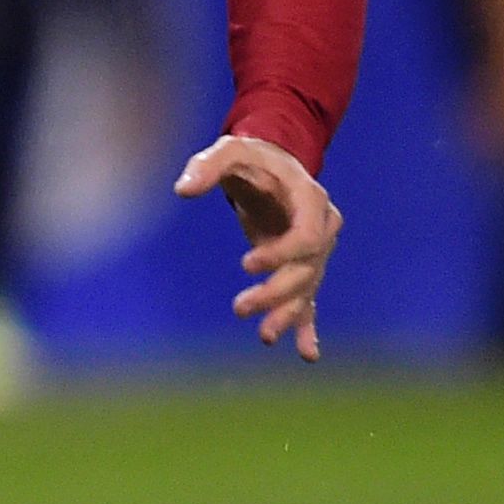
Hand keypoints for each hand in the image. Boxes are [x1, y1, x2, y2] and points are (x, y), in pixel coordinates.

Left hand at [172, 134, 340, 360]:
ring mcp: (316, 250)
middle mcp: (322, 227)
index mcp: (311, 199)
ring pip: (306, 288)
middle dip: (276, 293)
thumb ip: (206, 166)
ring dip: (287, 314)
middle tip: (238, 308)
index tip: (246, 265)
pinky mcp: (302, 264)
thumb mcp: (227, 150)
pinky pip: (308, 298)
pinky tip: (306, 353)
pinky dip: (306, 325)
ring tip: (263, 337)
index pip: (306, 236)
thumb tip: (182, 190)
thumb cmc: (249, 156)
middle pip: (307, 269)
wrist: (270, 164)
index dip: (281, 254)